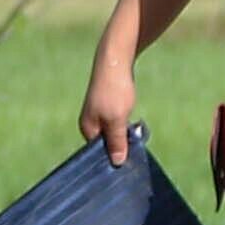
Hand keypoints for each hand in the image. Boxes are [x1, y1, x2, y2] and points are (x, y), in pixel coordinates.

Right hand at [82, 46, 138, 165]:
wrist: (115, 61)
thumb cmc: (114, 91)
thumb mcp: (117, 120)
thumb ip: (117, 142)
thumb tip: (116, 162)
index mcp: (87, 128)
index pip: (99, 152)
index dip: (113, 156)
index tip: (128, 160)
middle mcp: (90, 122)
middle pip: (106, 142)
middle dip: (120, 145)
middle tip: (136, 145)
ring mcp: (98, 112)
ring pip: (113, 131)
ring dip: (125, 133)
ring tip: (137, 132)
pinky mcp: (107, 104)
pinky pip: (116, 121)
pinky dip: (125, 123)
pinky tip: (134, 121)